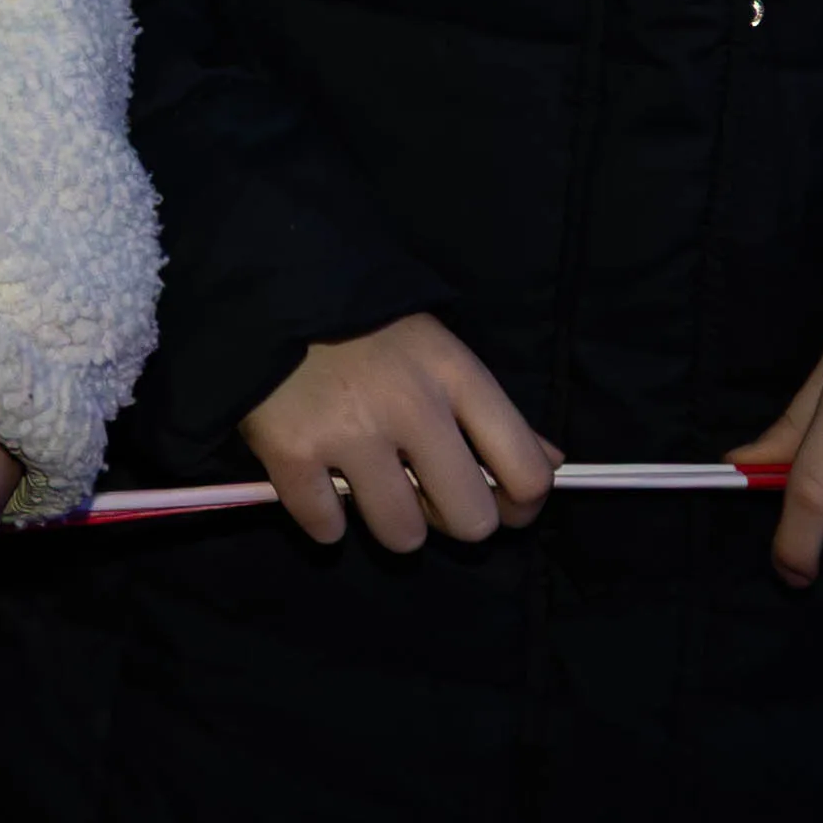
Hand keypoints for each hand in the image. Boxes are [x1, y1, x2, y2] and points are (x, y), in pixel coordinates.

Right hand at [241, 311, 561, 551]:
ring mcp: (348, 432)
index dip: (521, 506)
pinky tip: (319, 484)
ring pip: (402, 536)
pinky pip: (326, 528)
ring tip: (370, 490)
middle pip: (470, 519)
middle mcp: (410, 406)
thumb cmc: (366, 326)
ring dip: (389, 524)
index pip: (526, 472)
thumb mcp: (440, 351)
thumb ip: (497, 413)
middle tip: (423, 495)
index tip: (500, 504)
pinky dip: (323, 520)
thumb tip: (553, 464)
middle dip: (450, 519)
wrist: (269, 287)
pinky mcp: (290, 452)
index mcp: (455, 375)